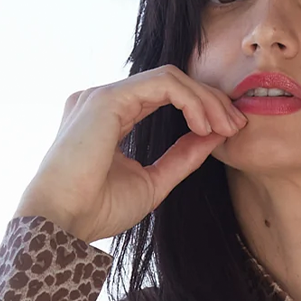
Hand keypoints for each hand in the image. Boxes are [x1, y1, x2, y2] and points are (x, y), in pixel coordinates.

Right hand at [14, 66, 245, 243]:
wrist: (63, 222)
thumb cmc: (96, 209)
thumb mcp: (152, 182)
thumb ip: (181, 157)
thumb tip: (214, 136)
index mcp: (110, 117)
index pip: (164, 97)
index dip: (201, 109)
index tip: (228, 132)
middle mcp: (105, 100)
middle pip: (170, 83)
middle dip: (210, 101)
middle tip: (237, 125)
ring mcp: (103, 95)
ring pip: (170, 78)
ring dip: (205, 100)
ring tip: (224, 127)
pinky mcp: (108, 98)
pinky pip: (162, 83)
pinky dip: (190, 100)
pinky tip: (204, 126)